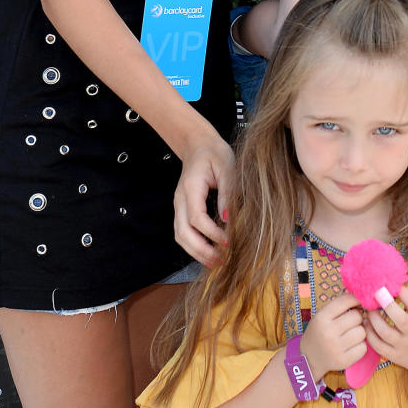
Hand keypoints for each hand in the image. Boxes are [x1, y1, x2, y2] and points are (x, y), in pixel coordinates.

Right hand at [173, 132, 233, 265]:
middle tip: (221, 261)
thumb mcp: (227, 166)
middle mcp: (180, 199)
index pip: (196, 218)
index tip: (228, 241)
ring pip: (180, 236)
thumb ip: (228, 191)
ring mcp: (178, 205)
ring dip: (196, 252)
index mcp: (190, 187)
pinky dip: (193, 246)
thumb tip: (228, 217)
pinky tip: (209, 253)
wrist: (198, 145)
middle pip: (182, 232)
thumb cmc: (214, 153)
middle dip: (201, 250)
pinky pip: (182, 232)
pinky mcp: (182, 210)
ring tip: (216, 262)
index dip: (211, 233)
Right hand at [298, 292, 365, 377]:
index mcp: (321, 317)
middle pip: (357, 317)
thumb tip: (360, 295)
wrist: (309, 358)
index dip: (355, 299)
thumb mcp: (323, 315)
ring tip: (350, 334)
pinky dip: (360, 346)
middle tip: (351, 322)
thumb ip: (339, 305)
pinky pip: (363, 348)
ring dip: (359, 332)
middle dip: (357, 318)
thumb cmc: (320, 332)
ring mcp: (336, 348)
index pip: (346, 301)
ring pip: (362, 332)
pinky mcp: (343, 361)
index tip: (358, 303)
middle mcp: (328, 332)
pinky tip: (351, 346)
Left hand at [365, 286, 407, 374]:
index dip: (404, 293)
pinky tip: (366, 323)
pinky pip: (378, 345)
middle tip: (376, 292)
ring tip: (368, 309)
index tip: (393, 284)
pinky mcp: (393, 356)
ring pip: (385, 333)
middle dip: (386, 304)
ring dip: (374, 319)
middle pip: (400, 319)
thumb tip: (401, 277)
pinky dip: (369, 333)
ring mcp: (403, 346)